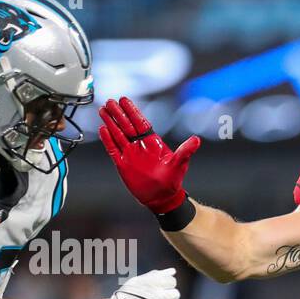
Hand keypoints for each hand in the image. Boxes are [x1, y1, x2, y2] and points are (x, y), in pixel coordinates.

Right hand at [98, 97, 200, 213]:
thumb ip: (186, 151)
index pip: (140, 123)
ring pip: (118, 134)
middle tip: (110, 101)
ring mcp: (130, 154)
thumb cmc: (172, 181)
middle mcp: (140, 146)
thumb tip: (197, 140)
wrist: (162, 198)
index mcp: (153, 143)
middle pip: (127, 126)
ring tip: (103, 110)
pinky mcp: (122, 164)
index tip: (124, 100)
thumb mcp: (180, 164)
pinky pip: (113, 149)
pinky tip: (102, 129)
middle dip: (118, 113)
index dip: (132, 111)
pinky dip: (107, 140)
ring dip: (111, 122)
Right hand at [104, 268, 179, 298]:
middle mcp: (161, 296)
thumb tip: (173, 271)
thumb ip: (156, 275)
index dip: (165, 285)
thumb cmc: (125, 296)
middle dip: (167, 297)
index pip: (172, 281)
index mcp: (155, 283)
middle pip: (175, 294)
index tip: (157, 289)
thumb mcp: (138, 281)